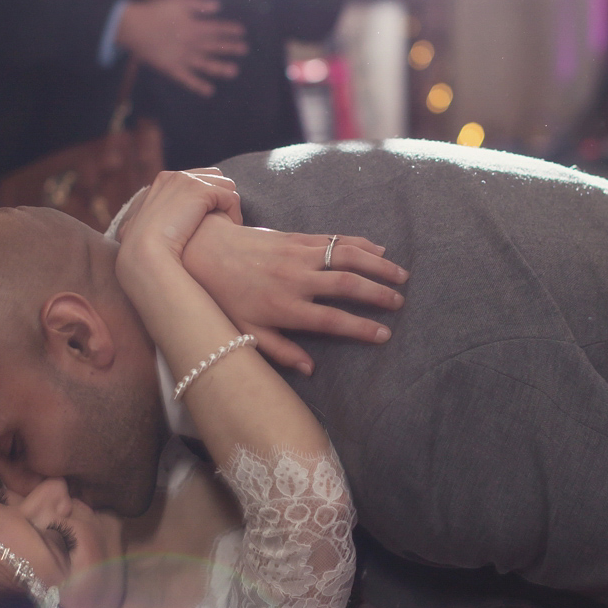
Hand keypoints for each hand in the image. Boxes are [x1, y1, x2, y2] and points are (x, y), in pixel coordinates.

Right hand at [116, 169, 242, 300]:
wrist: (144, 253)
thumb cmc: (146, 250)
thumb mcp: (148, 227)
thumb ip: (160, 218)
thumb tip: (160, 225)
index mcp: (163, 181)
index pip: (198, 177)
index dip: (209, 196)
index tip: (212, 217)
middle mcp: (176, 176)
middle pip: (215, 176)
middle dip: (221, 196)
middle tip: (223, 222)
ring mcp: (188, 181)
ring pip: (227, 186)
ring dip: (230, 206)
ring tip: (228, 227)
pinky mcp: (201, 191)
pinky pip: (231, 198)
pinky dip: (234, 214)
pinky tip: (230, 229)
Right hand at [117, 0, 247, 96]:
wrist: (132, 26)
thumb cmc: (154, 11)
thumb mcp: (177, 0)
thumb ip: (198, 3)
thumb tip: (218, 5)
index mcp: (192, 26)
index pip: (216, 28)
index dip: (229, 29)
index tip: (242, 31)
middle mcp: (190, 43)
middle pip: (213, 46)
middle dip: (230, 47)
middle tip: (244, 49)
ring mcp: (181, 58)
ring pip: (204, 64)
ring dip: (219, 68)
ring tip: (234, 71)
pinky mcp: (171, 68)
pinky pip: (186, 79)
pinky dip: (197, 85)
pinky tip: (209, 91)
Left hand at [181, 212, 407, 373]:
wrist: (206, 251)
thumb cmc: (225, 296)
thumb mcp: (246, 331)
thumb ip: (280, 351)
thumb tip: (310, 370)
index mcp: (285, 308)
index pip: (332, 320)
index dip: (361, 328)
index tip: (384, 335)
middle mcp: (297, 280)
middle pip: (347, 285)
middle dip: (379, 294)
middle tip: (400, 303)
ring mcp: (299, 255)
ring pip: (348, 257)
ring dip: (378, 266)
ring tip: (401, 275)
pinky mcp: (298, 238)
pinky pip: (336, 239)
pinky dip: (361, 244)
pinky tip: (380, 250)